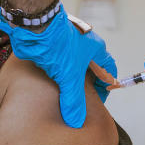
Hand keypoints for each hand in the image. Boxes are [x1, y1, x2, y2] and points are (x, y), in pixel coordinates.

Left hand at [0, 5, 116, 127]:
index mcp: (96, 48)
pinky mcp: (52, 43)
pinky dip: (57, 72)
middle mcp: (84, 44)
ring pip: (73, 64)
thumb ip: (74, 99)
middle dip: (87, 84)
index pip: (109, 70)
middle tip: (80, 100)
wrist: (35, 24)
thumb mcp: (69, 77)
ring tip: (64, 93)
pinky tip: (50, 81)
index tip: (97, 100)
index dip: (106, 86)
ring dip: (70, 78)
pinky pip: (58, 60)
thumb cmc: (58, 45)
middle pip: (91, 68)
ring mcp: (68, 42)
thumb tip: (76, 121)